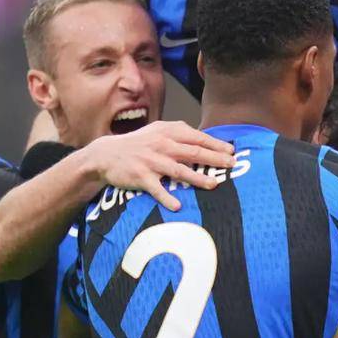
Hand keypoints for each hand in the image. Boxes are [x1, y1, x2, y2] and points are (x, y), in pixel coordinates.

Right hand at [82, 121, 234, 210]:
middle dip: (214, 158)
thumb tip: (204, 139)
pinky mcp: (140, 177)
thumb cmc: (138, 144)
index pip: (196, 137)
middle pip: (193, 152)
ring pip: (178, 170)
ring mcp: (151, 161)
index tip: (231, 151)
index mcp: (167, 132)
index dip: (215, 144)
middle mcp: (161, 145)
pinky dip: (166, 197)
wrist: (106, 154)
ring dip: (197, 178)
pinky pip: (156, 189)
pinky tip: (177, 205)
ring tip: (214, 185)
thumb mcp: (157, 131)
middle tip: (231, 165)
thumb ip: (179, 133)